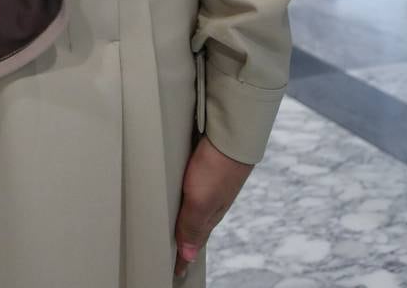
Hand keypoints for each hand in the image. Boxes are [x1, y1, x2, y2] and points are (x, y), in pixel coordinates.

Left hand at [174, 136, 252, 275]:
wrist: (232, 135)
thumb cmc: (216, 168)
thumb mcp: (200, 201)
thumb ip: (192, 226)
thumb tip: (188, 256)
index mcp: (209, 215)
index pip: (194, 241)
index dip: (184, 257)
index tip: (175, 272)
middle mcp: (211, 202)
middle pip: (195, 227)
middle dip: (184, 241)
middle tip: (174, 256)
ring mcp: (210, 185)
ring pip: (194, 209)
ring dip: (185, 221)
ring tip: (174, 230)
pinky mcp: (205, 168)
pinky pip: (193, 191)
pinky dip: (187, 201)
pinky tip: (181, 196)